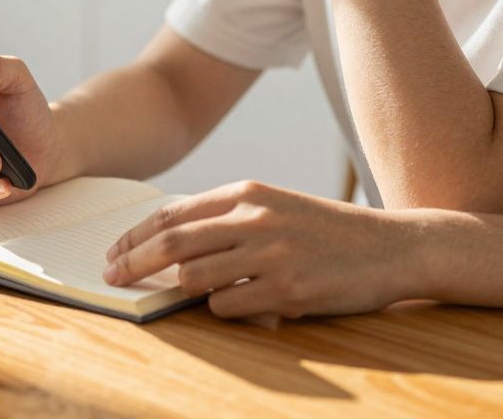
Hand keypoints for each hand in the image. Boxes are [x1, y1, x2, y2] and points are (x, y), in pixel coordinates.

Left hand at [104, 181, 421, 318]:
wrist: (391, 246)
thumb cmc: (324, 230)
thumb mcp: (273, 206)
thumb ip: (225, 218)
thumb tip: (168, 240)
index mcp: (246, 193)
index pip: (172, 214)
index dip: (135, 235)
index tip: (113, 253)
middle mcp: (255, 219)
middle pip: (172, 243)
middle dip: (132, 263)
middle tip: (111, 279)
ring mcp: (271, 256)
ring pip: (194, 277)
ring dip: (180, 289)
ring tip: (179, 293)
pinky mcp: (287, 292)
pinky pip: (228, 306)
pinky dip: (221, 309)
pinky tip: (237, 304)